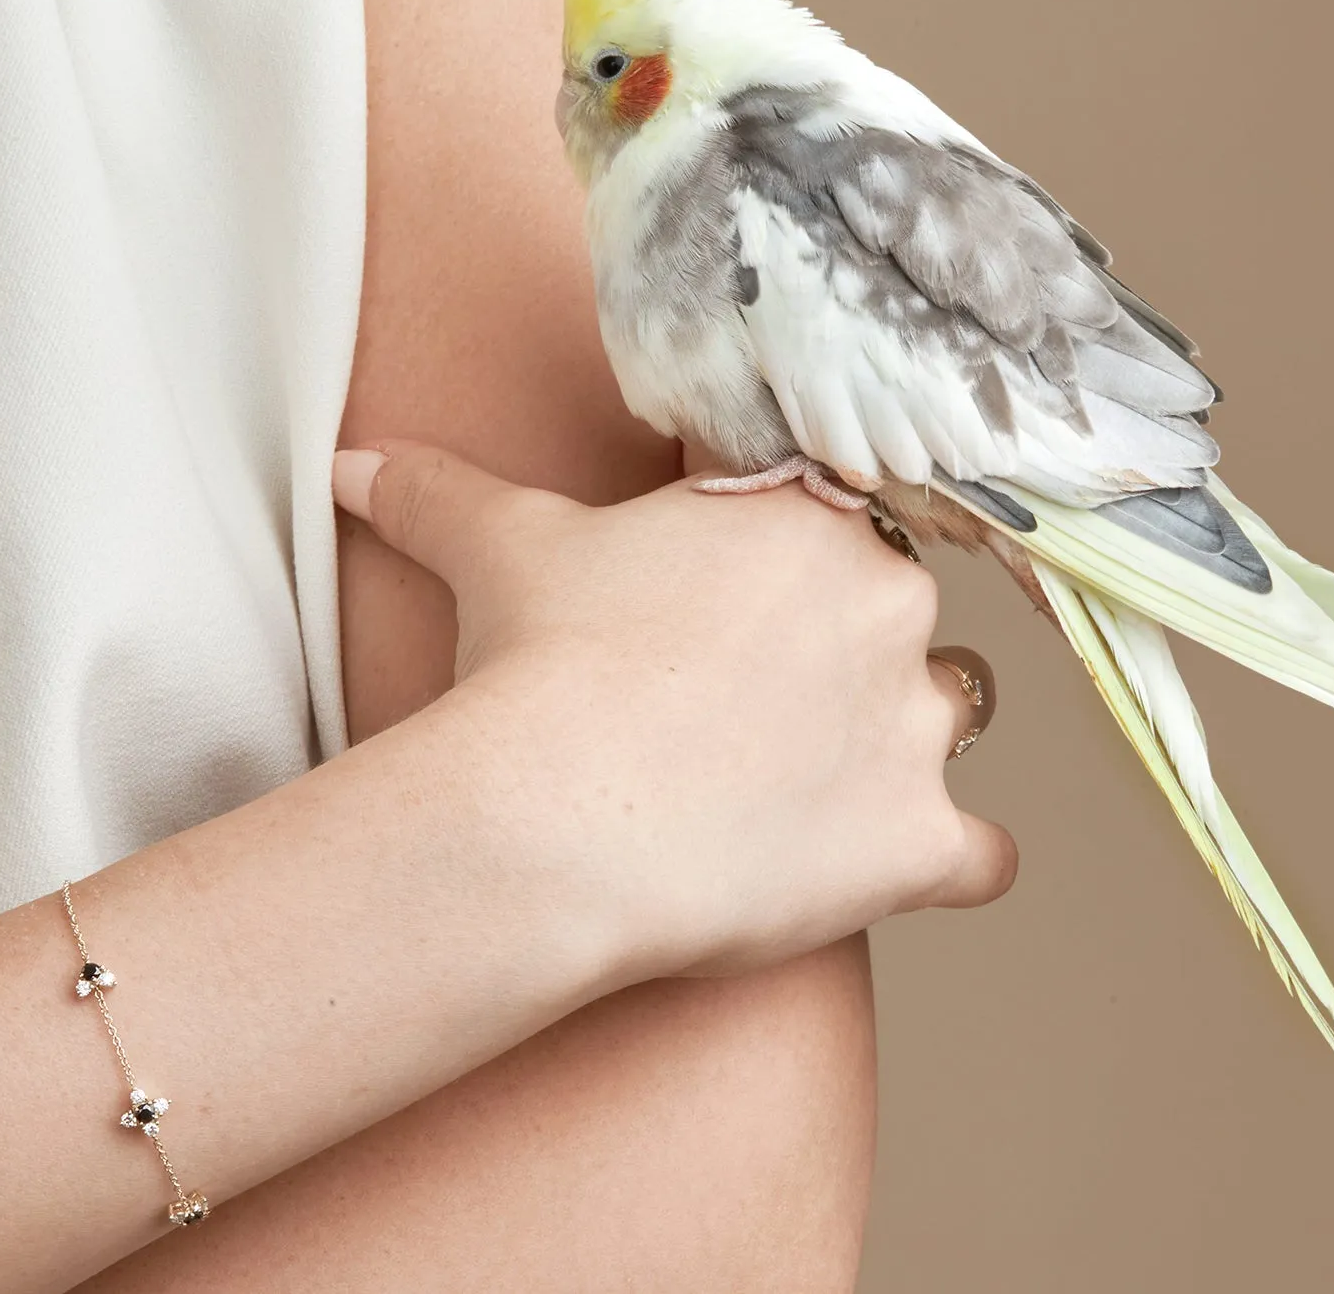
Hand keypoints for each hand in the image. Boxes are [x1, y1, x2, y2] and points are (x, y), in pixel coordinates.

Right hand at [334, 444, 1016, 981]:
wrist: (553, 816)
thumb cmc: (532, 667)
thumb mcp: (492, 551)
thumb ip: (439, 490)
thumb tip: (351, 463)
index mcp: (803, 519)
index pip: (835, 516)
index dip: (790, 566)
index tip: (746, 611)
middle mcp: (887, 603)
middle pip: (898, 612)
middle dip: (847, 650)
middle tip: (757, 705)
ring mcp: (917, 727)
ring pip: (953, 715)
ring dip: (904, 742)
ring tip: (814, 780)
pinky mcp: (922, 843)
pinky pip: (981, 855)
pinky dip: (949, 861)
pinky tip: (890, 870)